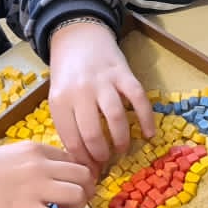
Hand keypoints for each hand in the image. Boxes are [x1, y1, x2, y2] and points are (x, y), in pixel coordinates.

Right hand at [0, 142, 92, 207]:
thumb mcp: (7, 156)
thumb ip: (32, 161)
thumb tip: (54, 173)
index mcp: (34, 149)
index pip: (74, 159)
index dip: (76, 176)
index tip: (67, 187)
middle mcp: (38, 164)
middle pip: (84, 175)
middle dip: (84, 190)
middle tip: (70, 202)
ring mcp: (34, 187)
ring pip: (80, 194)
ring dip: (77, 207)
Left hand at [46, 20, 154, 166]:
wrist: (78, 37)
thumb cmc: (68, 74)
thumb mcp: (59, 98)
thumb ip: (69, 125)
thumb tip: (85, 161)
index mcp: (60, 101)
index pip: (72, 141)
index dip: (83, 161)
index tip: (92, 171)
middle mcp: (80, 92)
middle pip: (92, 134)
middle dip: (101, 155)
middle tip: (107, 163)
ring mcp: (103, 82)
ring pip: (115, 118)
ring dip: (121, 140)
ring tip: (123, 151)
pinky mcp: (123, 74)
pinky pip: (138, 100)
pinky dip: (146, 119)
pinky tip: (148, 134)